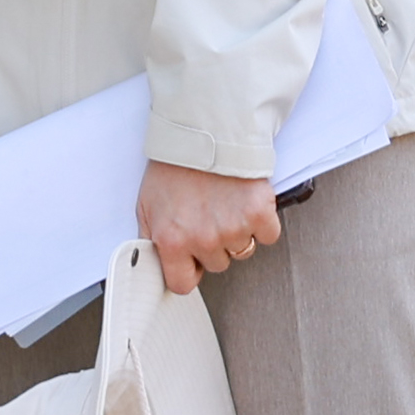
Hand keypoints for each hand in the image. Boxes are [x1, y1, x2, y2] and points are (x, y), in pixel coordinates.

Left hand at [141, 160, 280, 295]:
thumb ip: (150, 238)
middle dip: (214, 245)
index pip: (182, 284)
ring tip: (225, 203)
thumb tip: (151, 264)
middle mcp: (203, 239)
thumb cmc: (175, 165)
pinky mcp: (258, 214)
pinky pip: (267, 235)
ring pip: (243, 250)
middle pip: (217, 265)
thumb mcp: (146, 204)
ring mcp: (233, 229)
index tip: (191, 259)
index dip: (188, 270)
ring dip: (238, 232)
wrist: (206, 130)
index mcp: (172, 240)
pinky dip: (262, 222)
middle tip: (209, 214)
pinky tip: (246, 202)